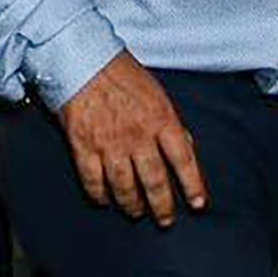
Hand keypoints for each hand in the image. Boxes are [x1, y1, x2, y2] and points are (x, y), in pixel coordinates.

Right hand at [55, 52, 207, 223]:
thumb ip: (171, 122)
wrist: (80, 56)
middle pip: (155, 181)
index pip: (183, 160)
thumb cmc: (119, 70)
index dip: (192, 185)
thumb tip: (187, 145)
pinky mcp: (83, 145)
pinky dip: (99, 195)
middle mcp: (137, 135)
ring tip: (136, 212)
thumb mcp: (156, 92)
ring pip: (124, 186)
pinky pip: (92, 180)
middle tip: (165, 220)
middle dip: (162, 206)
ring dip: (132, 205)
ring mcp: (109, 143)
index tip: (197, 204)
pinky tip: (104, 200)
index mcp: (160, 119)